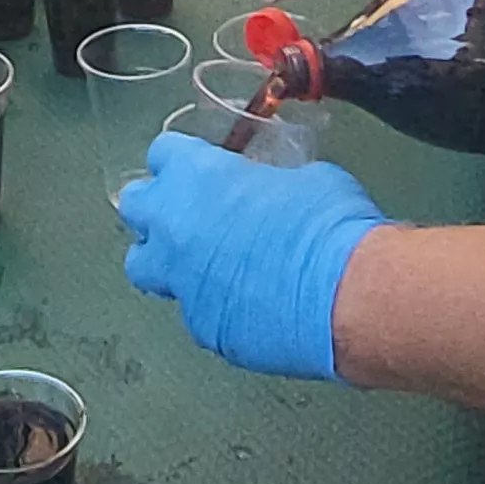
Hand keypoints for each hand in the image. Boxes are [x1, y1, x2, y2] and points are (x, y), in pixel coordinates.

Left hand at [116, 134, 387, 381]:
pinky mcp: (205, 328)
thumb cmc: (331, 227)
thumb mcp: (306, 178)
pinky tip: (249, 304)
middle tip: (187, 213)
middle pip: (135, 208)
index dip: (181, 161)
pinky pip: (196, 311)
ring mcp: (184, 284)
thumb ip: (269, 182)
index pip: (162, 154)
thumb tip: (274, 191)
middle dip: (156, 209)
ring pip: (147, 270)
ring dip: (168, 262)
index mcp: (198, 178)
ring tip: (205, 264)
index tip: (197, 167)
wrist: (350, 294)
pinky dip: (215, 304)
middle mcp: (176, 229)